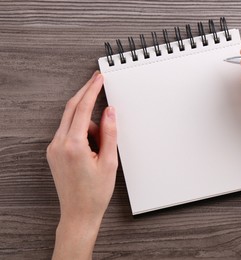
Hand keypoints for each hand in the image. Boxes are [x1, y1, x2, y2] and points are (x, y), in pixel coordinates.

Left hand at [47, 71, 117, 258]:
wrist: (79, 213)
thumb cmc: (95, 192)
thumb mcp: (109, 161)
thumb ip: (109, 132)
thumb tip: (109, 112)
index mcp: (73, 145)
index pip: (82, 108)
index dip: (92, 90)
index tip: (98, 79)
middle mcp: (58, 144)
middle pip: (71, 109)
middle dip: (85, 94)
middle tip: (97, 82)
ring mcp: (53, 148)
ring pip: (71, 122)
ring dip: (88, 123)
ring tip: (102, 147)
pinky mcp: (54, 153)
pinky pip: (68, 132)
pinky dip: (82, 132)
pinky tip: (93, 148)